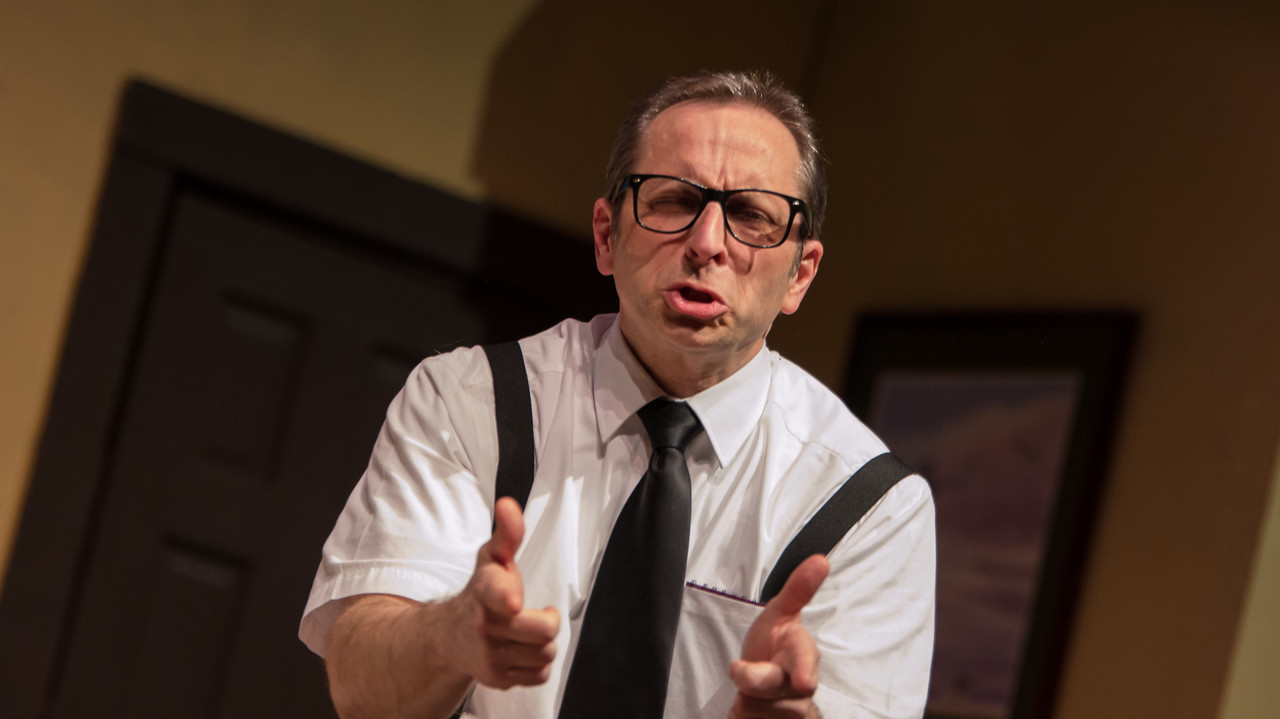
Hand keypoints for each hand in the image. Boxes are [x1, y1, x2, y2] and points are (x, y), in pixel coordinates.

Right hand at [454, 497, 559, 688]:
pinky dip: (537, 664)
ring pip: (545, 654)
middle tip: (537, 613)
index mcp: (485, 590)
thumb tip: (508, 504)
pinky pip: (539, 676)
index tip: (513, 601)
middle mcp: (484, 625)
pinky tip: (521, 650)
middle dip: (547, 621)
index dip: (506, 596)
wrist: (450, 636)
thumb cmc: (481, 594)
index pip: (496, 592)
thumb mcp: (493, 559)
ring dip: (542, 643)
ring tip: (526, 632)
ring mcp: (489, 655)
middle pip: (543, 630)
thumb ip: (507, 533)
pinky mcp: (497, 679)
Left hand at [729, 554, 829, 718]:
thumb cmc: (774, 643)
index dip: (804, 671)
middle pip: (775, 687)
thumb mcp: (780, 612)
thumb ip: (798, 589)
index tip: (804, 681)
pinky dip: (742, 716)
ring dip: (745, 700)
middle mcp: (800, 686)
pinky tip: (746, 707)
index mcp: (802, 654)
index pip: (805, 660)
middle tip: (739, 672)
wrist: (764, 681)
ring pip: (759, 710)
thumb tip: (821, 560)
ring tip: (746, 690)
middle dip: (756, 681)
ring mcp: (789, 710)